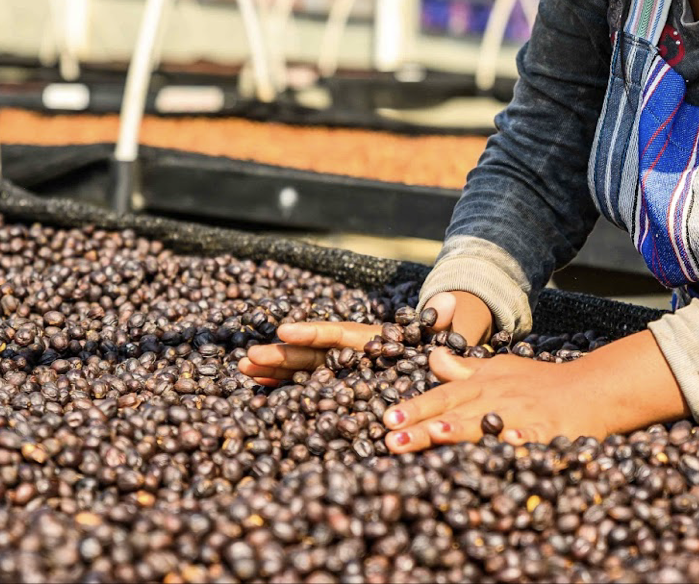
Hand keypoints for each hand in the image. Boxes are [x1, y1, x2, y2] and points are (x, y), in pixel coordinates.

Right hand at [238, 291, 493, 386]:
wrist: (454, 355)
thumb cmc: (450, 337)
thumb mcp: (451, 327)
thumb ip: (445, 320)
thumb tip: (445, 303)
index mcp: (376, 339)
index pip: (340, 335)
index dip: (313, 334)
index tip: (284, 331)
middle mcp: (357, 355)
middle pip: (314, 354)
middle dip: (281, 356)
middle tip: (247, 359)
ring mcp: (350, 374)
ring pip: (307, 372)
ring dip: (276, 371)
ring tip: (243, 370)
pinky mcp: (350, 394)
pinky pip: (315, 393)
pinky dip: (288, 390)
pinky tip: (261, 390)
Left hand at [381, 330, 689, 451]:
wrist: (590, 387)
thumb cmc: (540, 383)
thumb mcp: (499, 370)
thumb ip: (463, 369)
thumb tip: (432, 358)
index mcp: (484, 385)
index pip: (443, 396)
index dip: (415, 406)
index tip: (386, 418)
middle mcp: (498, 398)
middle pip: (456, 412)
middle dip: (423, 425)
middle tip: (391, 438)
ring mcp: (522, 414)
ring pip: (487, 423)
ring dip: (461, 429)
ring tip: (434, 435)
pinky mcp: (548, 430)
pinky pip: (530, 437)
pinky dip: (519, 441)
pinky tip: (506, 447)